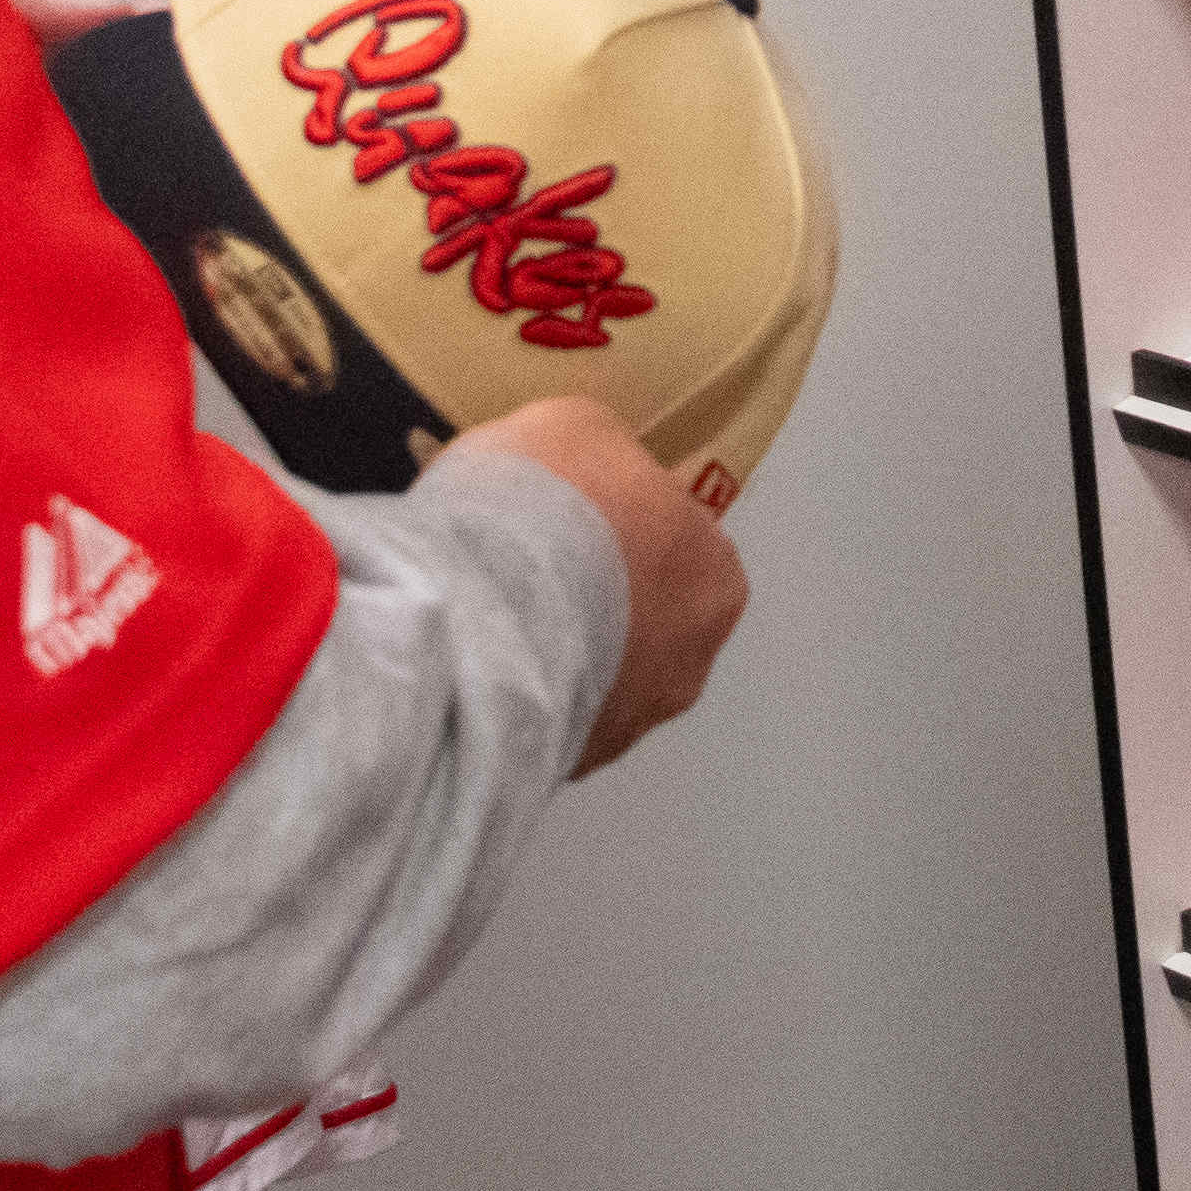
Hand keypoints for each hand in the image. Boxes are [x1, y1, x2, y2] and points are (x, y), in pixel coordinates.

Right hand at [447, 395, 750, 776]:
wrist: (483, 609)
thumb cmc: (550, 505)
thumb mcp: (577, 426)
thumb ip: (602, 456)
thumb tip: (594, 476)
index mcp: (715, 577)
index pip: (679, 543)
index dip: (622, 524)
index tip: (569, 514)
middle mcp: (691, 661)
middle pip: (643, 618)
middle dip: (596, 596)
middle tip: (529, 566)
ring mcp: (630, 723)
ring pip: (595, 677)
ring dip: (558, 651)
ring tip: (491, 617)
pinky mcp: (569, 764)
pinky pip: (545, 718)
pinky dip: (520, 693)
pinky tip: (475, 662)